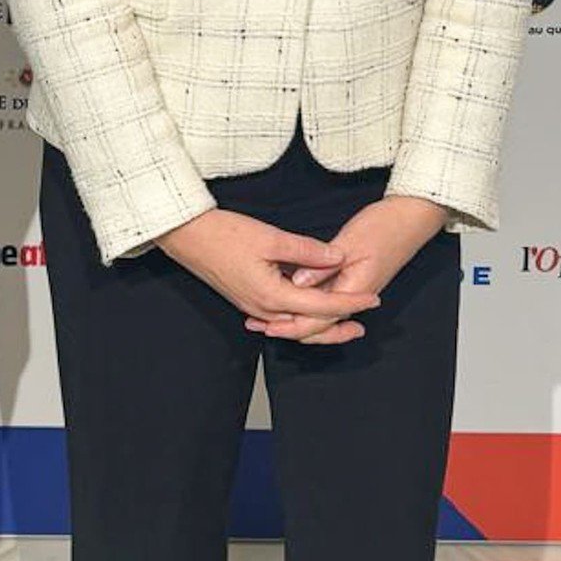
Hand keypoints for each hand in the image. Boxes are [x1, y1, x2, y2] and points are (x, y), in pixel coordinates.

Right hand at [156, 207, 380, 345]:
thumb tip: (337, 258)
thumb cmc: (223, 233)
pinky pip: (279, 318)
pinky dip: (298, 318)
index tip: (373, 300)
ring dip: (319, 324)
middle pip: (309, 327)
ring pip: (293, 325)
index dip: (351, 303)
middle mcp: (264, 309)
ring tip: (340, 319)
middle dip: (337, 327)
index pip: (322, 306)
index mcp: (273, 296)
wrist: (186, 236)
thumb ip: (307, 250)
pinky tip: (304, 309)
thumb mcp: (270, 237)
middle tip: (363, 324)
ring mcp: (252, 307)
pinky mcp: (246, 299)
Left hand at [246, 195, 447, 344]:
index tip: (268, 326)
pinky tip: (290, 295)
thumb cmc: (385, 226)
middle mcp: (354, 295)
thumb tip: (298, 283)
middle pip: (319, 323)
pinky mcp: (352, 279)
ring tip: (267, 317)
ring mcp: (353, 289)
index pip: (320, 319)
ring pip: (322, 313)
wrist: (412, 218)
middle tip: (258, 325)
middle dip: (288, 326)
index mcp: (354, 290)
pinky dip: (306, 301)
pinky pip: (326, 298)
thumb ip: (322, 265)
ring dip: (295, 317)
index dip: (292, 325)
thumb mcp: (350, 241)